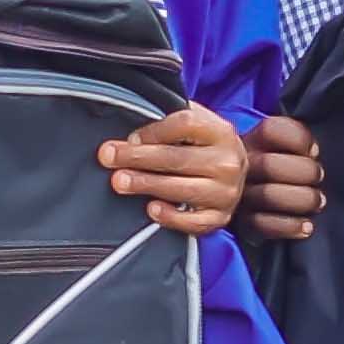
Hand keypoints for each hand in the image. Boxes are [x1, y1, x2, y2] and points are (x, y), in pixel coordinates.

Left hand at [105, 101, 252, 237]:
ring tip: (121, 182)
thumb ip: (169, 122)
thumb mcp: (196, 124)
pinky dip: (171, 217)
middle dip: (138, 158)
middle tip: (110, 157)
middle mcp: (227, 162)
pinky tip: (151, 209)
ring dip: (146, 185)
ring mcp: (226, 192)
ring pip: (182, 190)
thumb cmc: (205, 146)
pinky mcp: (220, 217)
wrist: (233, 172)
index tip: (131, 138)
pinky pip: (193, 222)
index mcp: (221, 132)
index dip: (154, 131)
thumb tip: (132, 135)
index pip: (185, 125)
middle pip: (177, 158)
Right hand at [236, 111, 327, 244]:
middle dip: (306, 172)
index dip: (299, 139)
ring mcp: (240, 195)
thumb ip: (298, 141)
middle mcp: (243, 166)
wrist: (250, 203)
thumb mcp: (286, 147)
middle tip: (319, 178)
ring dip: (302, 199)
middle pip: (269, 165)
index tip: (314, 151)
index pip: (271, 130)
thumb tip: (312, 152)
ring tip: (318, 202)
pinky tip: (307, 226)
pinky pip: (264, 226)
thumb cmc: (281, 171)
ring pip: (268, 196)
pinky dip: (290, 226)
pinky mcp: (244, 224)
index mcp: (253, 141)